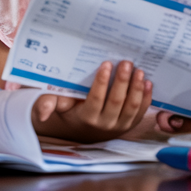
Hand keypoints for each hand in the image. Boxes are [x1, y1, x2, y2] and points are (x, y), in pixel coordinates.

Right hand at [34, 61, 151, 142]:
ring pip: (132, 107)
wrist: (84, 128)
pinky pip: (141, 112)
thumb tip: (43, 112)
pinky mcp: (131, 124)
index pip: (96, 99)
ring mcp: (120, 125)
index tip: (106, 64)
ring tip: (139, 70)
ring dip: (137, 88)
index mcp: (87, 117)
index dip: (102, 82)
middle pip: (117, 102)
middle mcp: (105, 124)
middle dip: (122, 81)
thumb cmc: (70, 110)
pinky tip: (147, 82)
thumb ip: (48, 103)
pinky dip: (146, 97)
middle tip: (126, 62)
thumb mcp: (57, 106)